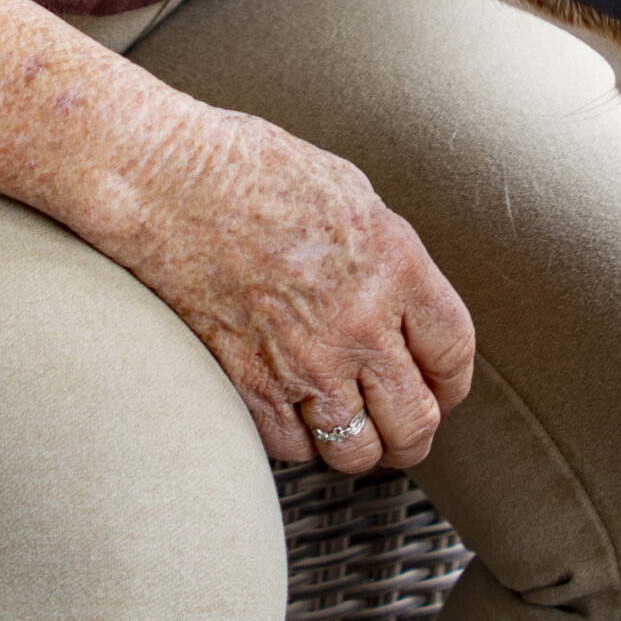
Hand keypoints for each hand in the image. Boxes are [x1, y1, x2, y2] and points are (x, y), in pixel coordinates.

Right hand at [110, 104, 473, 472]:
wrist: (167, 182)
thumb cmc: (250, 168)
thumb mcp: (348, 191)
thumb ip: (384, 256)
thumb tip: (401, 298)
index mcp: (394, 265)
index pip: (452, 353)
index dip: (450, 382)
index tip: (440, 387)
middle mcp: (359, 324)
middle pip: (415, 421)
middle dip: (414, 432)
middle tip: (402, 426)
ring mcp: (304, 363)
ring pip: (357, 451)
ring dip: (358, 445)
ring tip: (349, 427)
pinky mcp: (250, 386)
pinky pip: (293, 448)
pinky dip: (298, 439)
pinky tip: (293, 410)